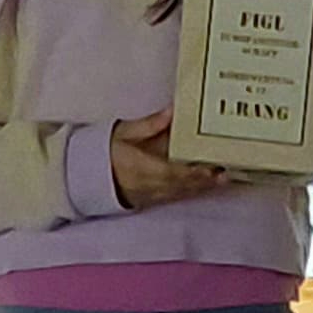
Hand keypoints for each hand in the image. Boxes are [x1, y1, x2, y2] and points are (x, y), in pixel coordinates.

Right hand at [111, 112, 236, 209]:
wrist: (86, 176)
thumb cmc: (104, 151)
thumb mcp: (123, 132)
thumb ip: (148, 125)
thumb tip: (171, 112)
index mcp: (138, 166)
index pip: (169, 172)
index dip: (190, 173)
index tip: (208, 168)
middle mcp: (146, 184)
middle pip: (180, 185)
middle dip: (203, 181)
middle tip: (226, 172)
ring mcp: (149, 194)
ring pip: (180, 193)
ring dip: (202, 187)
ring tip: (224, 178)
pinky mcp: (151, 199)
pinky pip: (175, 197)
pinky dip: (192, 192)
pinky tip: (207, 186)